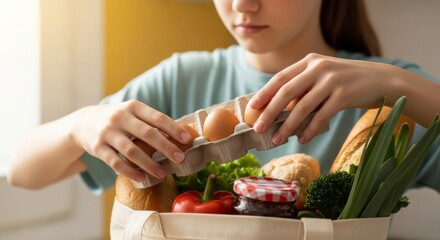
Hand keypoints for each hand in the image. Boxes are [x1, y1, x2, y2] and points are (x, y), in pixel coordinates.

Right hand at [72, 100, 192, 181]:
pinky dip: (129, 171)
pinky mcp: (97, 147)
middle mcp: (120, 118)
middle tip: (180, 158)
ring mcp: (108, 132)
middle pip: (147, 133)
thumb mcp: (132, 113)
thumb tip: (181, 135)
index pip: (157, 117)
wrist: (83, 122)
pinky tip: (141, 178)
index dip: (173, 129)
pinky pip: (115, 162)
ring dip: (149, 164)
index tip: (187, 139)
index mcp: (133, 107)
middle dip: (166, 147)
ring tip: (163, 174)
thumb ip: (151, 122)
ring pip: (132, 150)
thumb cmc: (118, 120)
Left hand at [248, 53, 403, 144]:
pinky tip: (303, 139)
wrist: (381, 80)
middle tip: (258, 128)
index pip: (280, 78)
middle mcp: (318, 67)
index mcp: (309, 61)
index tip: (252, 108)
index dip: (264, 93)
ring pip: (302, 107)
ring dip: (287, 126)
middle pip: (286, 92)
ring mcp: (332, 80)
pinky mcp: (344, 95)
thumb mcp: (322, 76)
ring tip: (277, 140)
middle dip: (269, 112)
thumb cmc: (345, 82)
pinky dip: (309, 129)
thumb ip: (302, 87)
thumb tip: (277, 110)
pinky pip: (321, 116)